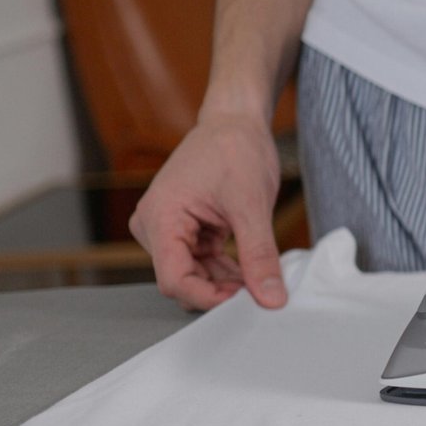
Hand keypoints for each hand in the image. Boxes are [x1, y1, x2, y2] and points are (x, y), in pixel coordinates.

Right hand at [129, 108, 286, 310]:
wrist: (235, 122)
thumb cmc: (235, 150)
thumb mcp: (252, 206)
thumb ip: (259, 255)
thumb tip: (271, 299)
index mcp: (159, 218)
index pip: (174, 279)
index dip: (208, 299)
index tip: (245, 303)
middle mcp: (154, 226)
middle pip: (183, 280)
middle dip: (220, 292)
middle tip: (261, 293)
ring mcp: (168, 229)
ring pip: (195, 275)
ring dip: (228, 283)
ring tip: (263, 280)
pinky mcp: (185, 230)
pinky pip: (203, 263)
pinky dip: (227, 271)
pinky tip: (254, 272)